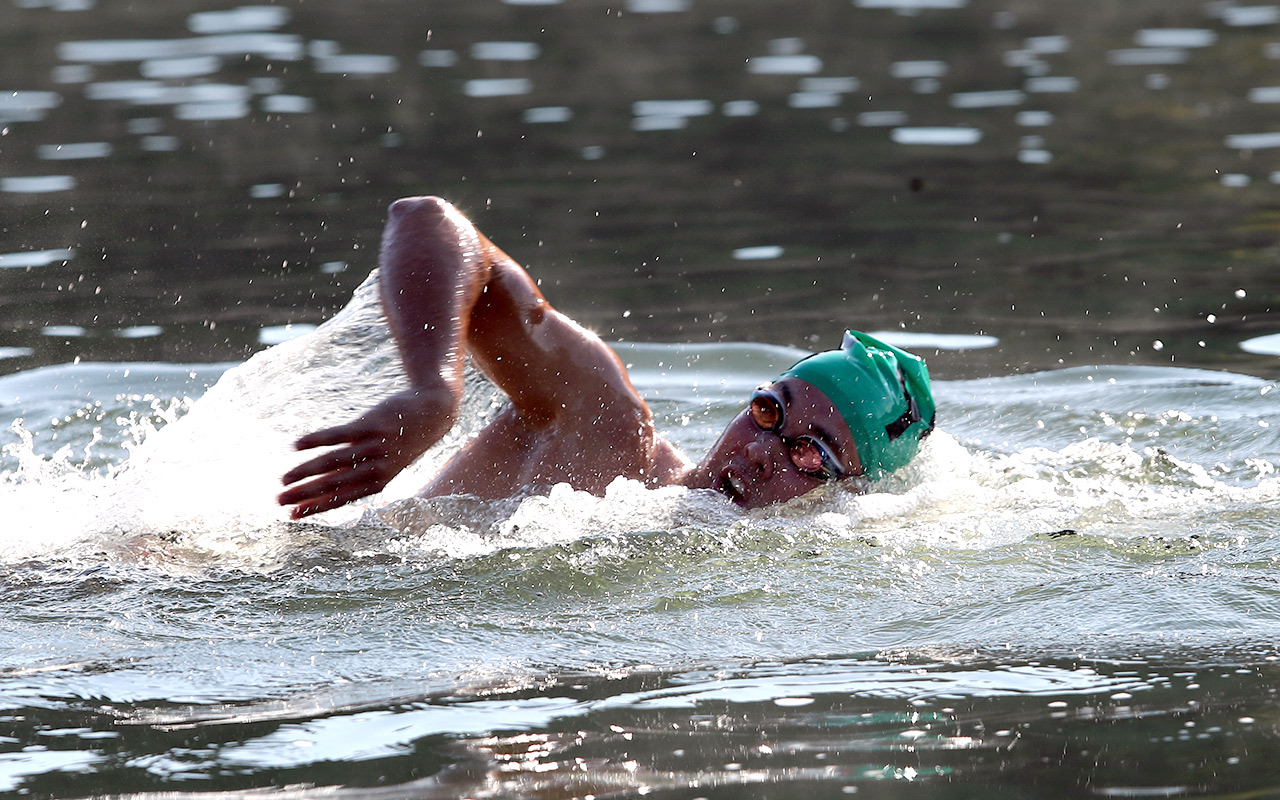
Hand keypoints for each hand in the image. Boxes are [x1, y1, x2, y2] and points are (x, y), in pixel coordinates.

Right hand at [278, 387, 455, 518]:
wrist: (433, 412)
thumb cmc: (402, 440)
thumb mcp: (383, 462)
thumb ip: (355, 472)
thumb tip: (323, 486)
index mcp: (378, 481)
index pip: (342, 498)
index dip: (316, 508)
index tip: (291, 516)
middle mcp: (377, 468)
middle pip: (334, 484)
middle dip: (304, 494)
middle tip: (278, 501)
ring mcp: (375, 446)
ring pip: (333, 462)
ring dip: (305, 471)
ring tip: (282, 478)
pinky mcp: (372, 424)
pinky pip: (339, 434)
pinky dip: (317, 439)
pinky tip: (296, 445)